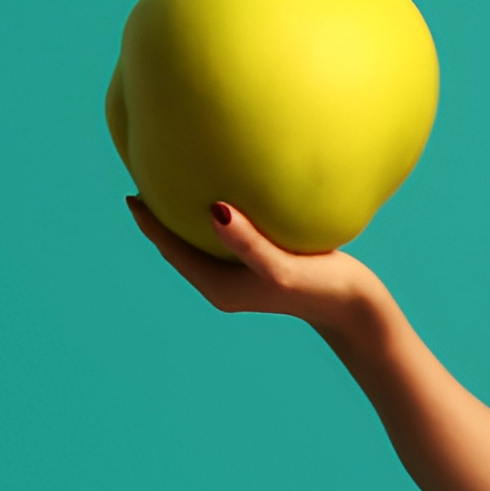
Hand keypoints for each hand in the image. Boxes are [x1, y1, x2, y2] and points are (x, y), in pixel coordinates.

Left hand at [126, 195, 381, 332]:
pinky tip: (226, 194)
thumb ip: (248, 242)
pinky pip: (226, 240)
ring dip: (186, 218)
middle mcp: (224, 284)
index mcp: (218, 286)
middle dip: (161, 219)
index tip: (132, 192)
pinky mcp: (261, 267)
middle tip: (146, 180)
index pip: (172, 251)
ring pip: (201, 244)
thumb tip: (213, 208)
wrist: (357, 309)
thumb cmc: (323, 288)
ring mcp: (242, 278)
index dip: (149, 223)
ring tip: (177, 184)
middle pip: (180, 248)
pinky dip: (215, 219)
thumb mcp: (282, 267)